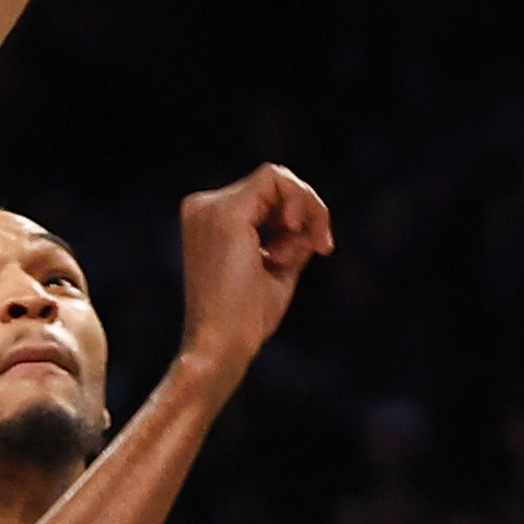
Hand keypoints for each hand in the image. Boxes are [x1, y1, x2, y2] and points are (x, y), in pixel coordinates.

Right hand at [174, 165, 330, 377]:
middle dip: (308, 214)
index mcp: (208, 220)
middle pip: (274, 184)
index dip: (302, 215)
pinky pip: (276, 180)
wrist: (222, 345)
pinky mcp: (226, 213)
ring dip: (304, 215)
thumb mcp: (277, 267)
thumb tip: (311, 212)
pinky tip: (297, 233)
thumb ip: (289, 236)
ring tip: (293, 257)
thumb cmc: (247, 318)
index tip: (321, 249)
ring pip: (278, 178)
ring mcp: (210, 207)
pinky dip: (300, 204)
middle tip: (320, 249)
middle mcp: (202, 207)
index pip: (265, 196)